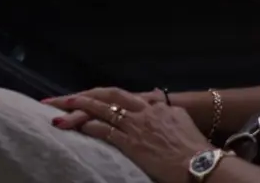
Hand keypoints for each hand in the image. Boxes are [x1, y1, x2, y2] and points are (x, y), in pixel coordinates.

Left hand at [47, 88, 210, 182]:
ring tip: (59, 110)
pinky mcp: (132, 143)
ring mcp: (137, 126)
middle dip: (83, 96)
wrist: (199, 163)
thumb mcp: (181, 120)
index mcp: (154, 106)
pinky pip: (106, 131)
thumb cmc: (193, 146)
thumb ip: (167, 110)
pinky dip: (89, 128)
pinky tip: (76, 128)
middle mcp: (143, 111)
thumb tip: (158, 100)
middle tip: (62, 98)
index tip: (85, 96)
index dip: (100, 96)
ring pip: (102, 111)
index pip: (121, 96)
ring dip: (79, 110)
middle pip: (108, 96)